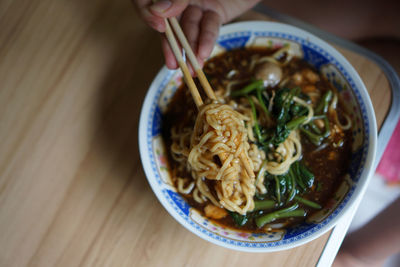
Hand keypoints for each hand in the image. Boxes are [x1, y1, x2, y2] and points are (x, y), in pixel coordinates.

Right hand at [133, 0, 259, 69]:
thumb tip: (161, 11)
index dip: (146, 12)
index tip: (159, 26)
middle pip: (166, 19)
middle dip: (172, 43)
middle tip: (174, 63)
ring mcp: (196, 2)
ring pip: (188, 26)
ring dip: (190, 48)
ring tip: (192, 67)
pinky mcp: (214, 11)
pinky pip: (209, 25)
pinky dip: (206, 40)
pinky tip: (203, 55)